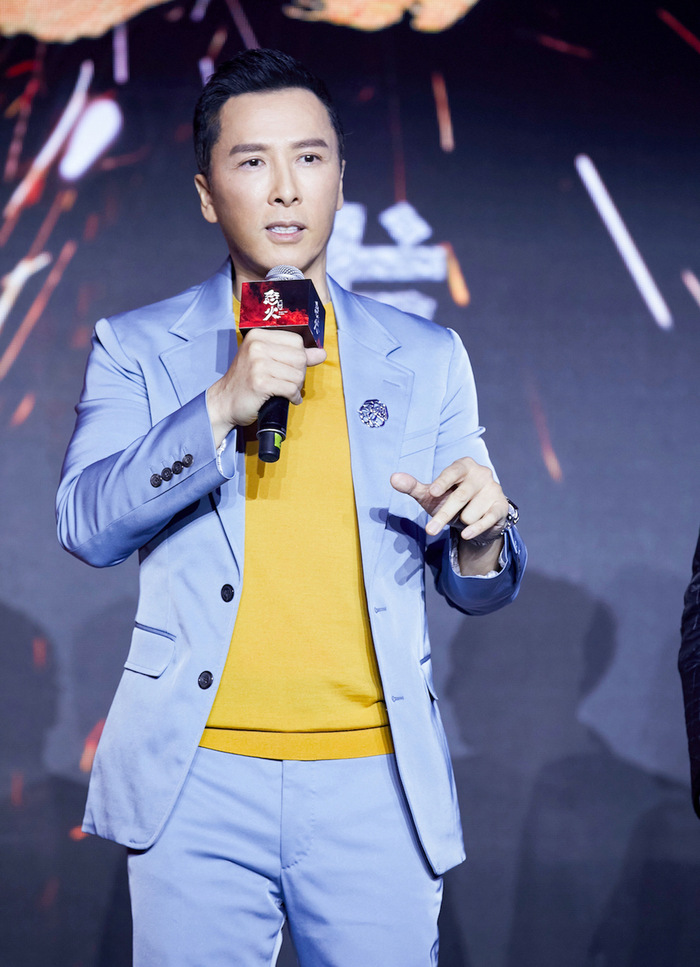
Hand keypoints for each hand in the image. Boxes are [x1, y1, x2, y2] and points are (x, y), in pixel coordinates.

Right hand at [207, 329, 325, 445]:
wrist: (224, 402)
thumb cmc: (246, 382)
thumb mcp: (267, 361)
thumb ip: (294, 354)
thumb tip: (321, 353)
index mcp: (258, 336)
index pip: (296, 341)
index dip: (300, 357)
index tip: (291, 368)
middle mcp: (257, 347)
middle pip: (300, 357)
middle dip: (299, 374)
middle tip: (288, 382)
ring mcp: (257, 364)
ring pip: (297, 375)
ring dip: (296, 387)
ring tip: (285, 390)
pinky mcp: (260, 383)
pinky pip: (291, 389)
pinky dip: (293, 397)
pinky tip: (287, 399)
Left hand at [390, 457, 507, 542]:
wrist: (478, 516)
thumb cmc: (450, 499)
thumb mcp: (431, 494)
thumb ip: (413, 486)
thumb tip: (393, 478)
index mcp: (464, 465)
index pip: (453, 471)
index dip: (443, 481)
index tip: (433, 492)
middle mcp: (482, 473)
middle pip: (460, 497)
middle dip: (444, 515)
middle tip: (430, 530)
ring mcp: (493, 489)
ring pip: (471, 513)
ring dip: (461, 521)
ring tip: (463, 517)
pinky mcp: (501, 506)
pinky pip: (486, 520)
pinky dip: (474, 529)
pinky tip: (465, 533)